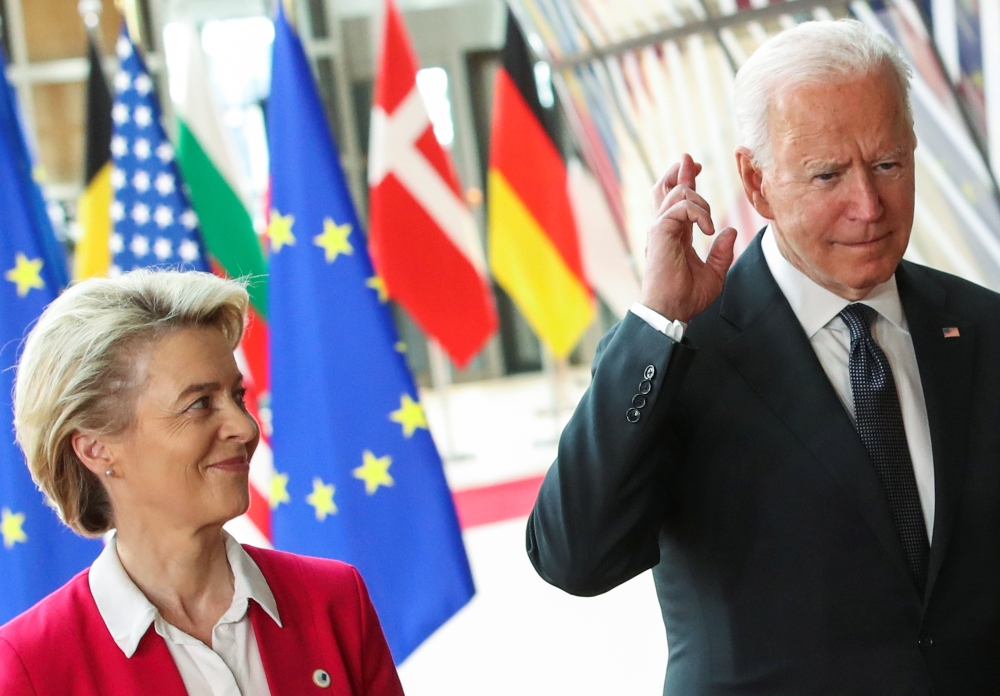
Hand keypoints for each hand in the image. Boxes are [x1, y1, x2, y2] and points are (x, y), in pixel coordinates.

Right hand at [639, 154, 736, 322]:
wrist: (671, 310)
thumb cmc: (686, 297)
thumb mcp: (714, 274)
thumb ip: (722, 252)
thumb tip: (729, 231)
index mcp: (674, 236)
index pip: (678, 201)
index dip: (686, 181)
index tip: (695, 167)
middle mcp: (664, 229)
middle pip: (667, 189)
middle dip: (681, 172)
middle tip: (692, 160)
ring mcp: (659, 229)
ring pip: (678, 194)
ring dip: (700, 201)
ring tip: (710, 223)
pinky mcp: (659, 232)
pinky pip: (681, 207)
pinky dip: (699, 213)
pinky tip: (708, 230)